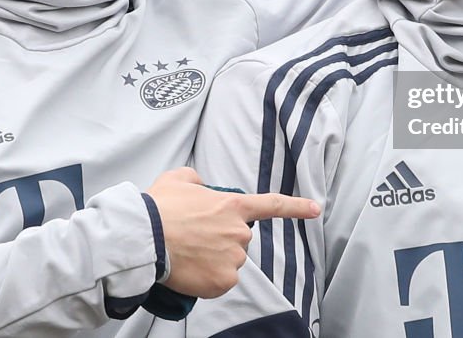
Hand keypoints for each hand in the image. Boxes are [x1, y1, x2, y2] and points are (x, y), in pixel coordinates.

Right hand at [146, 167, 319, 297]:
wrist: (147, 237)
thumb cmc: (160, 208)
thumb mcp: (179, 179)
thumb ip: (196, 179)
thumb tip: (199, 184)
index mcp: (233, 206)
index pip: (272, 205)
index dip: (296, 207)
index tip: (316, 209)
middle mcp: (240, 232)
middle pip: (239, 240)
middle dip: (221, 241)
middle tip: (194, 238)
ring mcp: (234, 258)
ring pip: (229, 262)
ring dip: (214, 260)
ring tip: (188, 252)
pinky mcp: (224, 281)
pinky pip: (220, 283)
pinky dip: (208, 281)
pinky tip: (191, 270)